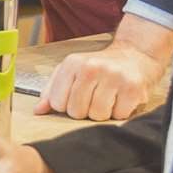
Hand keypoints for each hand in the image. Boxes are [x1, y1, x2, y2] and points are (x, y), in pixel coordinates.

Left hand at [36, 16, 172, 119]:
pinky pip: (119, 116)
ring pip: (97, 115)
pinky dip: (119, 113)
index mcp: (73, 63)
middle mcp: (92, 67)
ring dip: (102, 113)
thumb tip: (38, 111)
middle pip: (77, 111)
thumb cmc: (98, 68)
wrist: (134, 56)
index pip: (57, 102)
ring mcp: (114, 77)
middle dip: (84, 111)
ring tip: (107, 98)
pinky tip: (120, 99)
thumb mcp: (71, 72)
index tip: (74, 97)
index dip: (65, 106)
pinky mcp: (133, 88)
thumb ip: (51, 91)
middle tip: (93, 98)